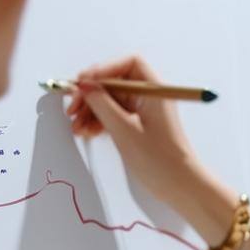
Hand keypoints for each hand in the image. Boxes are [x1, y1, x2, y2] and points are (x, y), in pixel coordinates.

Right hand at [66, 55, 215, 211]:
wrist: (178, 186)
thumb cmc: (158, 157)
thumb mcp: (124, 129)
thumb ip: (102, 104)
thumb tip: (84, 85)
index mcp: (154, 89)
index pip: (128, 64)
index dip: (104, 69)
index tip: (83, 83)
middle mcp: (149, 95)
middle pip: (115, 82)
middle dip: (91, 93)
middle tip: (72, 109)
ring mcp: (143, 110)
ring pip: (111, 100)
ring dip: (90, 110)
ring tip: (75, 126)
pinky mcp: (137, 125)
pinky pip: (113, 115)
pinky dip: (98, 121)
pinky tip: (85, 132)